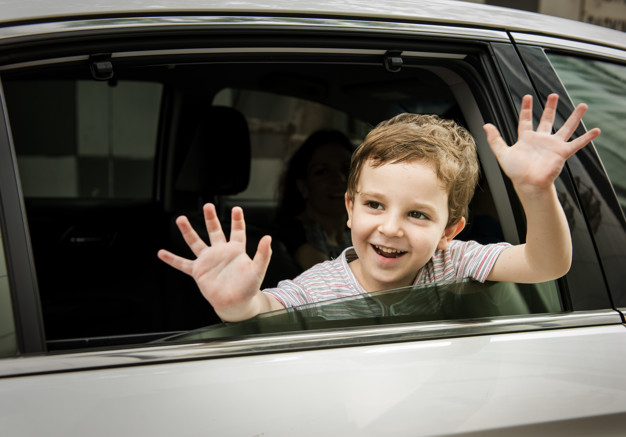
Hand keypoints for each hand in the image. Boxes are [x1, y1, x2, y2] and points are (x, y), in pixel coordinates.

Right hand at [157, 203, 272, 319]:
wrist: (236, 304)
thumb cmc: (248, 288)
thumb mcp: (258, 269)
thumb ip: (263, 254)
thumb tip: (268, 238)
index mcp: (236, 250)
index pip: (237, 231)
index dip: (237, 220)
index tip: (236, 209)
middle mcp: (220, 252)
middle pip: (214, 231)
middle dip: (211, 218)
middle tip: (207, 206)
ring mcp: (208, 261)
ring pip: (196, 242)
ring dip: (188, 231)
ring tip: (180, 219)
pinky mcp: (198, 272)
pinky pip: (183, 264)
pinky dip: (172, 259)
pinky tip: (162, 253)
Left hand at [484, 94, 599, 196]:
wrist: (528, 184)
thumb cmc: (516, 172)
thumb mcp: (502, 153)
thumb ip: (495, 139)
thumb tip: (485, 125)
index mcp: (526, 139)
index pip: (525, 120)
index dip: (526, 109)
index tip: (527, 97)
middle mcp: (541, 140)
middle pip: (547, 120)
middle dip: (550, 107)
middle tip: (553, 95)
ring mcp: (552, 145)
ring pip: (566, 127)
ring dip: (574, 117)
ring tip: (583, 106)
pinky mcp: (562, 152)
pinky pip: (577, 143)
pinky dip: (587, 137)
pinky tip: (596, 130)